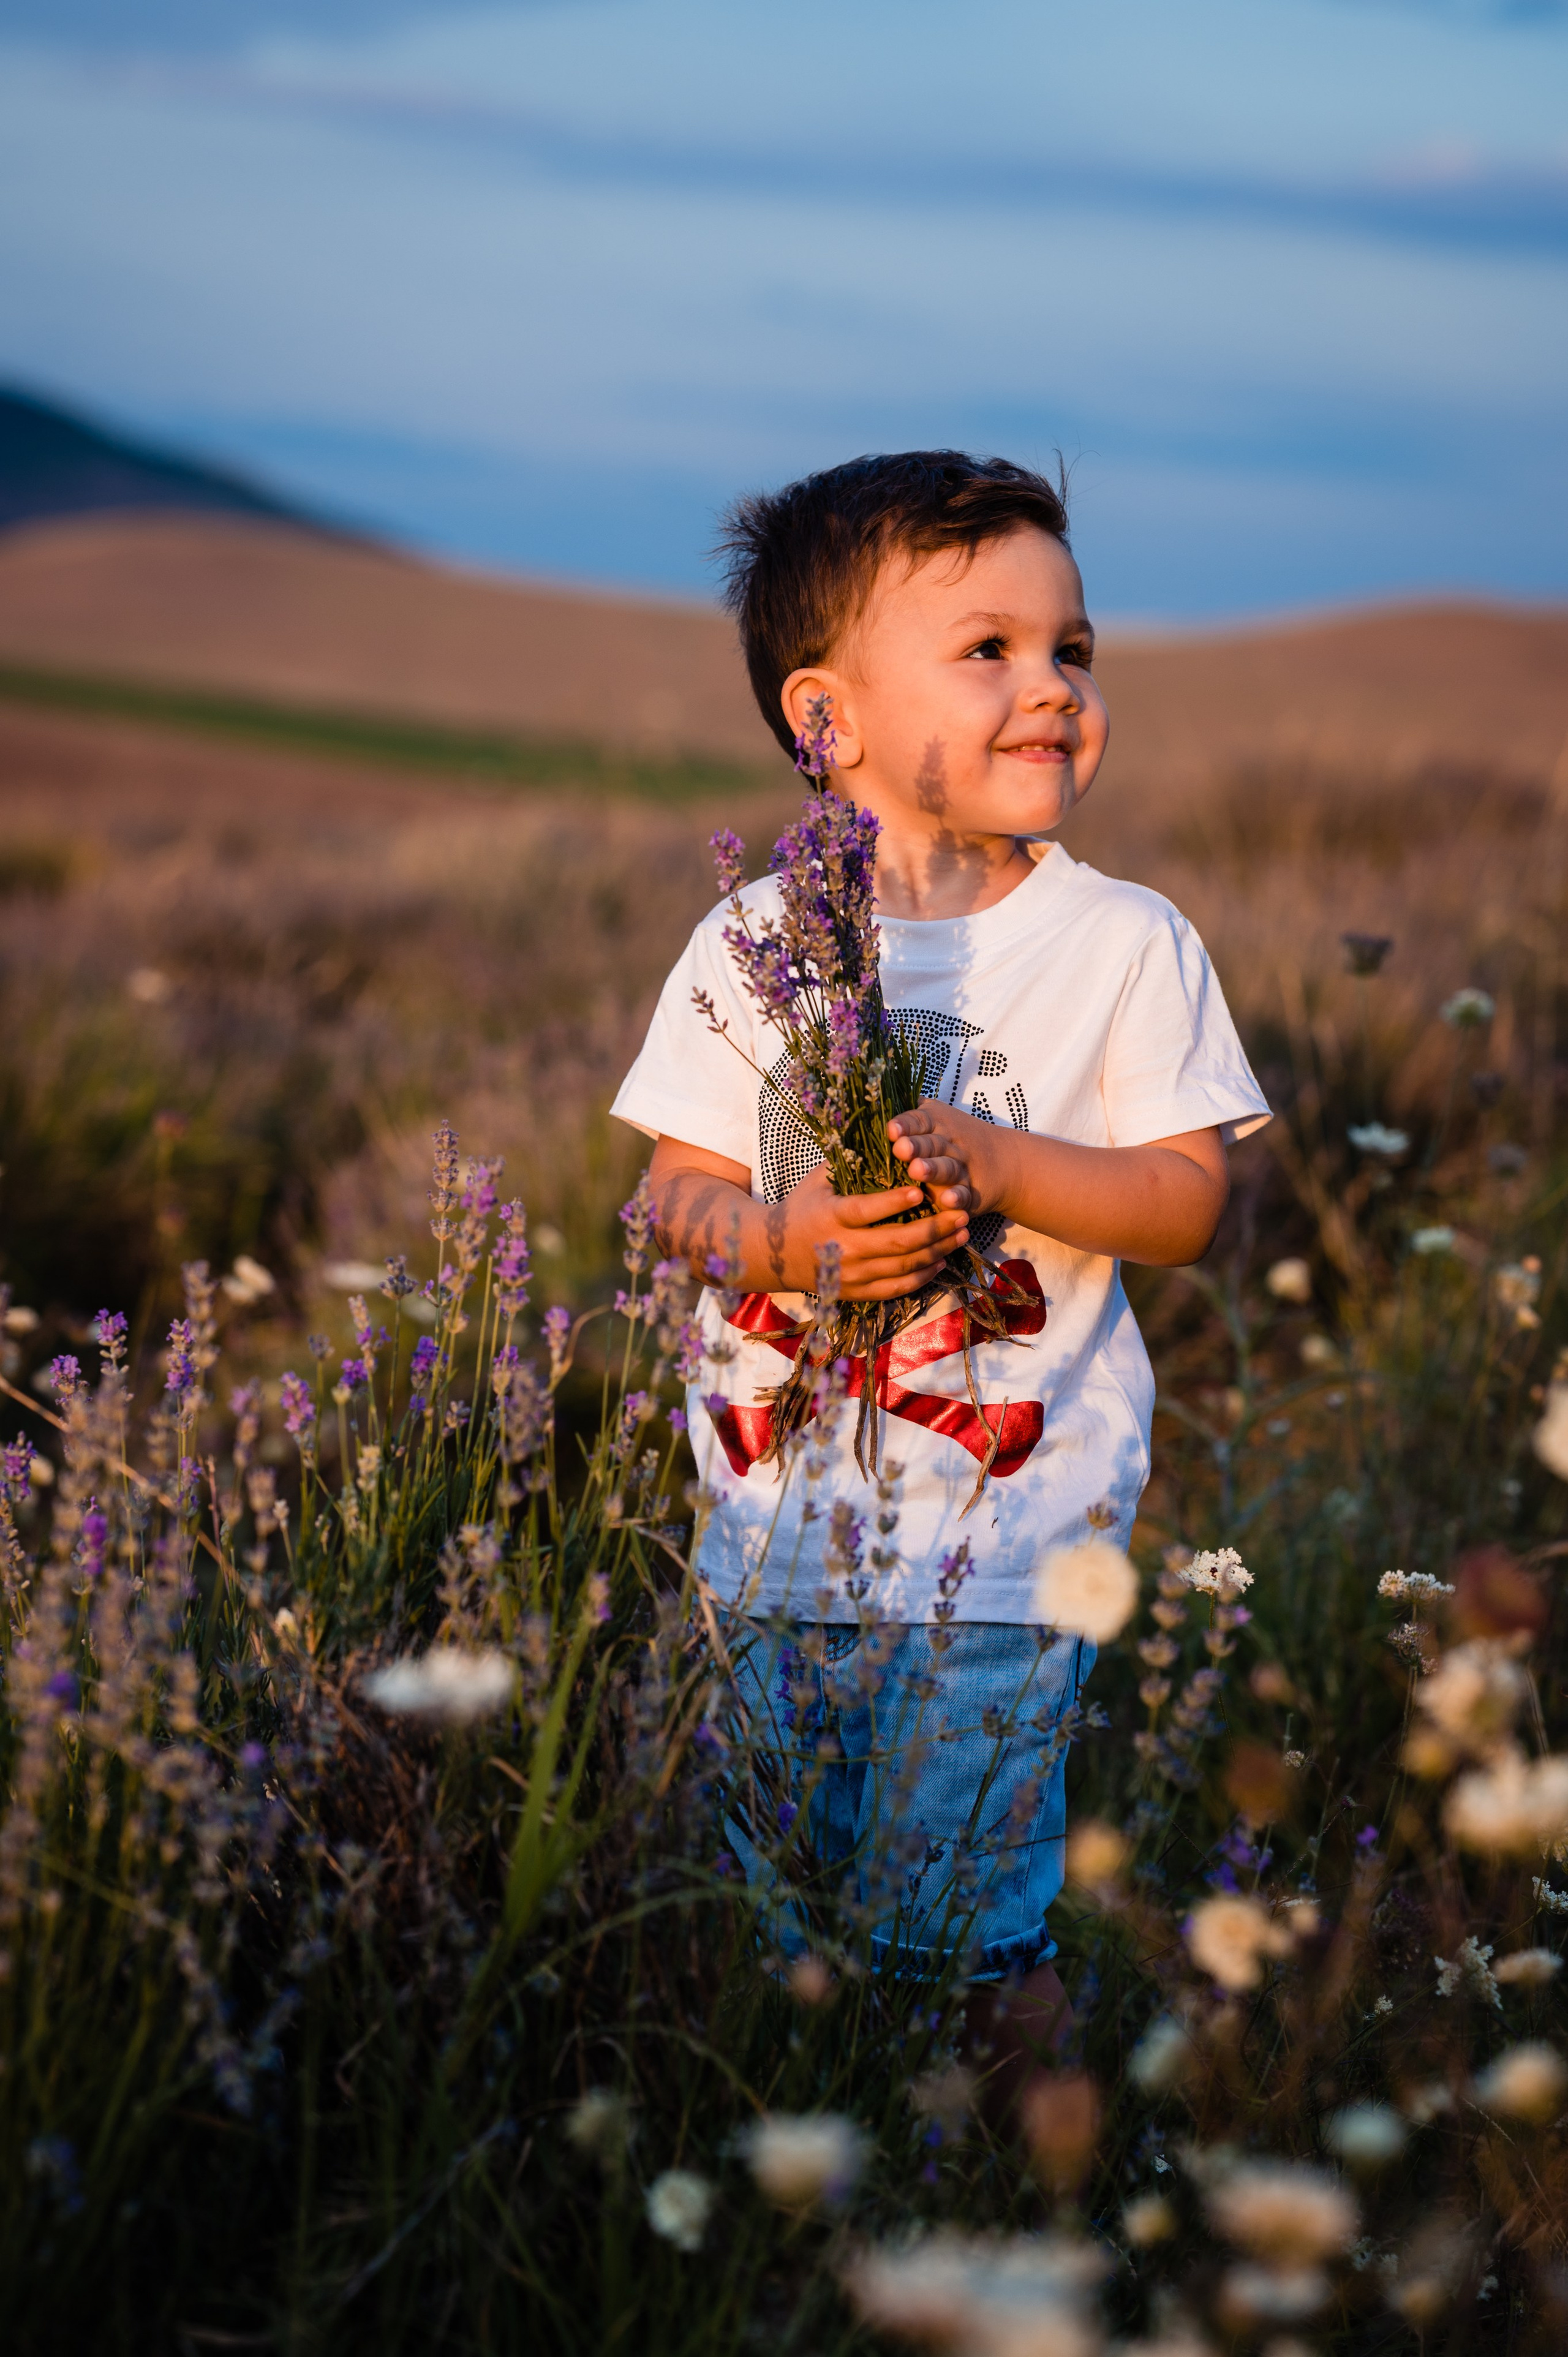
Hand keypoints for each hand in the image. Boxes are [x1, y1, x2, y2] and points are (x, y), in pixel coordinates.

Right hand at [775, 1163, 969, 1300]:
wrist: (775, 1254)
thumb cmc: (802, 1207)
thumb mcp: (817, 1180)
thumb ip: (848, 1161)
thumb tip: (883, 1135)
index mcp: (830, 1216)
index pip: (866, 1211)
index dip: (894, 1203)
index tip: (921, 1191)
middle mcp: (842, 1249)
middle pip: (896, 1242)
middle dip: (935, 1229)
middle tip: (962, 1213)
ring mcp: (851, 1275)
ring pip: (903, 1267)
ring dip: (938, 1250)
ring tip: (962, 1233)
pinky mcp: (857, 1293)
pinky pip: (896, 1289)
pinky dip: (923, 1276)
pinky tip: (942, 1260)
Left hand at [886, 1097, 989, 1212]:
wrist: (1006, 1162)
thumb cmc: (955, 1140)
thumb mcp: (937, 1120)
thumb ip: (911, 1114)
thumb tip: (876, 1094)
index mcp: (936, 1125)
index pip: (919, 1121)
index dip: (906, 1125)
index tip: (892, 1129)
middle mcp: (948, 1145)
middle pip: (931, 1143)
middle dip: (916, 1146)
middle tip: (901, 1149)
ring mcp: (961, 1169)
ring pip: (946, 1168)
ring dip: (933, 1169)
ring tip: (917, 1171)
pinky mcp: (971, 1193)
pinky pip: (965, 1194)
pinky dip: (957, 1197)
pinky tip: (948, 1200)